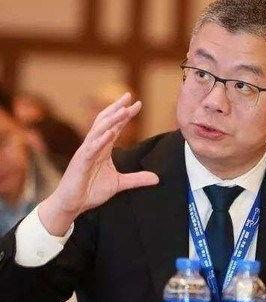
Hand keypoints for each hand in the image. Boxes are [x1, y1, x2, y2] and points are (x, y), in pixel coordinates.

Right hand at [39, 93, 158, 234]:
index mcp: (102, 148)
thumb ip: (137, 179)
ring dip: (111, 120)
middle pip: (105, 122)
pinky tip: (110, 133)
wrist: (72, 205)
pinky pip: (90, 149)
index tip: (138, 104)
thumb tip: (157, 178)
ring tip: (123, 110)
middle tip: (129, 96)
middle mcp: (93, 146)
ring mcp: (85, 153)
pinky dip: (100, 140)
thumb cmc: (90, 191)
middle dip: (117, 108)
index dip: (125, 115)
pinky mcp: (81, 163)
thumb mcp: (119, 184)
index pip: (115, 127)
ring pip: (98, 131)